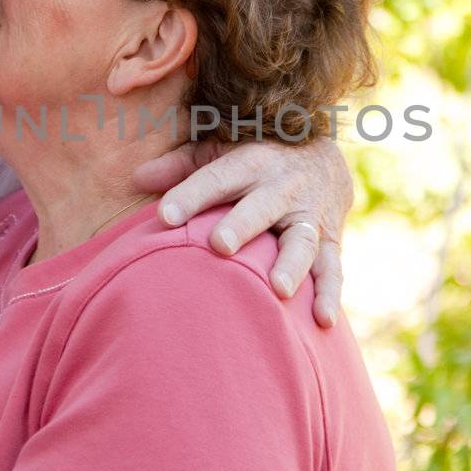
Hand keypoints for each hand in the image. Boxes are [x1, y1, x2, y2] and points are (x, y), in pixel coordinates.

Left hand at [133, 137, 351, 326]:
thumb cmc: (256, 161)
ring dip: (291, 264)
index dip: (191, 195)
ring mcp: (310, 216)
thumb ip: (181, 166)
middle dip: (243, 225)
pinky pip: (333, 270)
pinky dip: (329, 294)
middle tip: (221, 246)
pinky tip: (322, 320)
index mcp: (251, 163)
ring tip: (278, 289)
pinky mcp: (331, 241)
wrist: (325, 159)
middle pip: (261, 207)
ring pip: (301, 241)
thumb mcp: (221, 150)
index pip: (217, 178)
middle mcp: (283, 187)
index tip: (165, 216)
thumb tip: (138, 178)